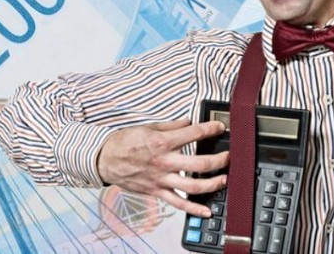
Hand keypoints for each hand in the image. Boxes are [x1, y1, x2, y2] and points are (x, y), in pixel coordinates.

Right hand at [97, 119, 228, 216]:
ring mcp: (161, 179)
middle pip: (200, 163)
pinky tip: (206, 211)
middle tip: (228, 156)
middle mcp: (165, 162)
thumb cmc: (124, 142)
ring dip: (212, 183)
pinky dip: (193, 209)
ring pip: (193, 185)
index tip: (221, 127)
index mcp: (163, 142)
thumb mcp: (148, 127)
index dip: (211, 129)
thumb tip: (189, 122)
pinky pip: (178, 203)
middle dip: (219, 159)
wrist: (104, 159)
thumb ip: (171, 126)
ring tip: (224, 179)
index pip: (194, 134)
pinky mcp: (156, 191)